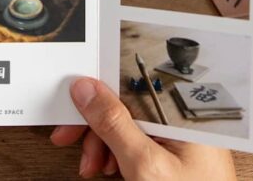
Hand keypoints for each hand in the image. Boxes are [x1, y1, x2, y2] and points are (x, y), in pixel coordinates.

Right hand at [51, 77, 235, 179]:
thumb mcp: (144, 163)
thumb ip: (115, 125)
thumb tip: (88, 91)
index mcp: (182, 110)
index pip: (131, 84)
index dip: (96, 94)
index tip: (70, 107)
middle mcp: (183, 117)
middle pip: (126, 106)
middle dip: (95, 127)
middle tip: (70, 140)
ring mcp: (179, 136)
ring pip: (128, 126)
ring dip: (103, 145)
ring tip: (97, 167)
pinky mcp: (175, 151)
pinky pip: (139, 141)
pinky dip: (119, 154)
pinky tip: (113, 168)